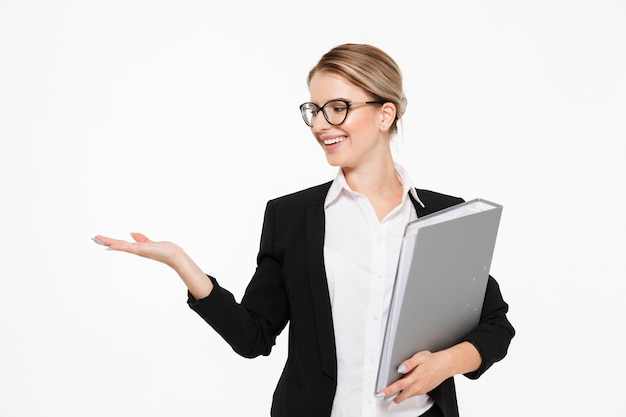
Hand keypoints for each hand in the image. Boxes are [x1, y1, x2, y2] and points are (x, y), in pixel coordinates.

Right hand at [93, 232, 213, 298]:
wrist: (174, 255)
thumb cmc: (164, 250)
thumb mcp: (150, 242)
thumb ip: (141, 238)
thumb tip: (132, 233)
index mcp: (137, 248)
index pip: (121, 244)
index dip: (110, 241)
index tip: (100, 238)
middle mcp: (136, 250)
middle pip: (118, 245)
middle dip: (106, 241)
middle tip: (94, 238)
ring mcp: (138, 250)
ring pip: (120, 246)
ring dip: (110, 242)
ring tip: (98, 239)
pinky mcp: (142, 250)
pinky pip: (128, 247)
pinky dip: (120, 246)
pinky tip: (112, 245)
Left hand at [379, 350, 447, 402]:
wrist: (445, 366)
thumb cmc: (432, 360)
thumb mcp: (420, 357)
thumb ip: (408, 363)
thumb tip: (400, 368)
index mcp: (414, 378)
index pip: (398, 387)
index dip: (387, 391)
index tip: (380, 393)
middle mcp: (417, 387)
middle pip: (400, 397)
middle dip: (391, 396)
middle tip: (384, 392)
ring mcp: (420, 391)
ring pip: (405, 397)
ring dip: (399, 394)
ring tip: (395, 385)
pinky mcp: (422, 391)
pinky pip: (411, 394)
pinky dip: (406, 392)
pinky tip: (407, 384)